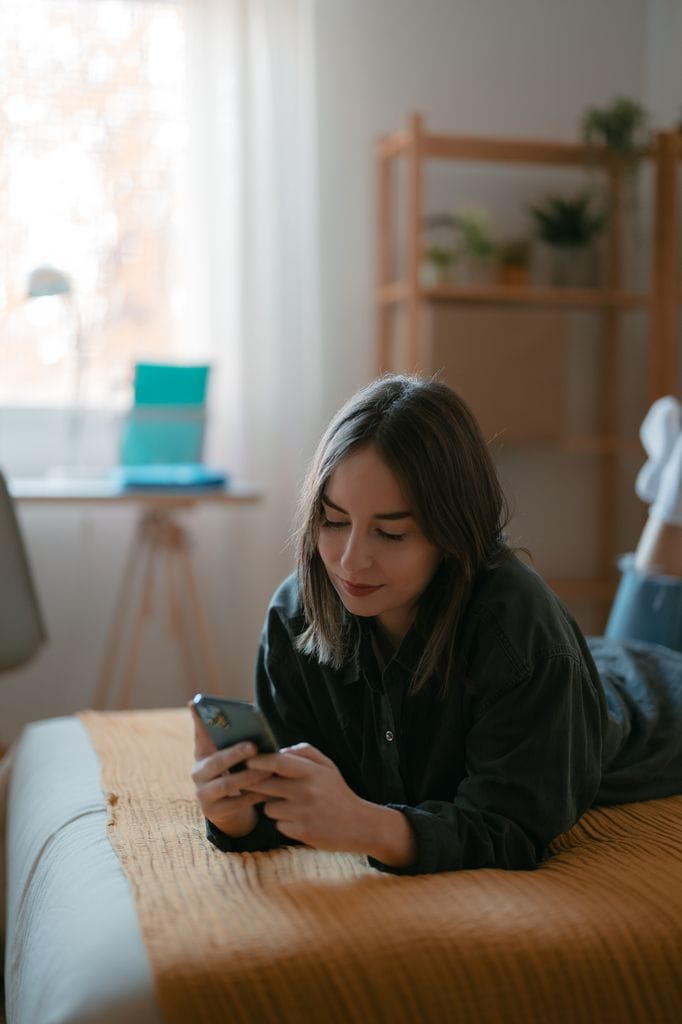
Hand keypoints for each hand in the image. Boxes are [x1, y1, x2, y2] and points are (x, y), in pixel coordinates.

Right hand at [189, 703, 272, 837]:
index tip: (198, 705)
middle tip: (254, 746)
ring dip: (248, 777)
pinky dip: (253, 796)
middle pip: (215, 762)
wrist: (225, 807)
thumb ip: (229, 738)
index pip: (200, 736)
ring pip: (226, 785)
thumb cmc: (231, 771)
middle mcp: (198, 773)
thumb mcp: (227, 755)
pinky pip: (236, 804)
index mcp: (201, 754)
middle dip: (235, 754)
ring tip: (268, 770)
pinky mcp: (213, 812)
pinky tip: (268, 791)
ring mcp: (203, 794)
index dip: (199, 722)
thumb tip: (230, 714)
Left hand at [245, 743, 415, 866]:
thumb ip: (305, 752)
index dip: (259, 761)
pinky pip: (278, 824)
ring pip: (269, 807)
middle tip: (255, 784)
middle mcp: (306, 791)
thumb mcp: (328, 766)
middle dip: (256, 784)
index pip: (277, 762)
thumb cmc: (338, 793)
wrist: (359, 825)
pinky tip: (298, 820)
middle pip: (265, 784)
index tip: (248, 762)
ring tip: (291, 805)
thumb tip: (279, 751)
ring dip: (273, 806)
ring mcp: (302, 813)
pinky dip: (284, 823)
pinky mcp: (300, 832)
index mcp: (312, 772)